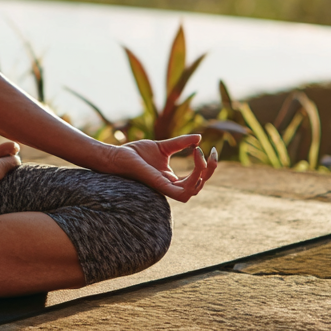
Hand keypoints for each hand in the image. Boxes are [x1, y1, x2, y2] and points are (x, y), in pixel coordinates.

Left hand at [98, 134, 217, 202]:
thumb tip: (199, 137)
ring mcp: (165, 187)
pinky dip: (192, 180)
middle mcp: (170, 185)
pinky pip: (181, 193)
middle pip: (199, 185)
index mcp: (172, 178)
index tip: (209, 149)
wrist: (118, 155)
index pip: (197, 179)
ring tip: (200, 156)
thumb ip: (181, 143)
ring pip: (193, 191)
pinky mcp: (159, 185)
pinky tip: (195, 159)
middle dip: (210, 170)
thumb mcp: (164, 146)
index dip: (207, 166)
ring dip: (202, 174)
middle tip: (212, 153)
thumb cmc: (136, 153)